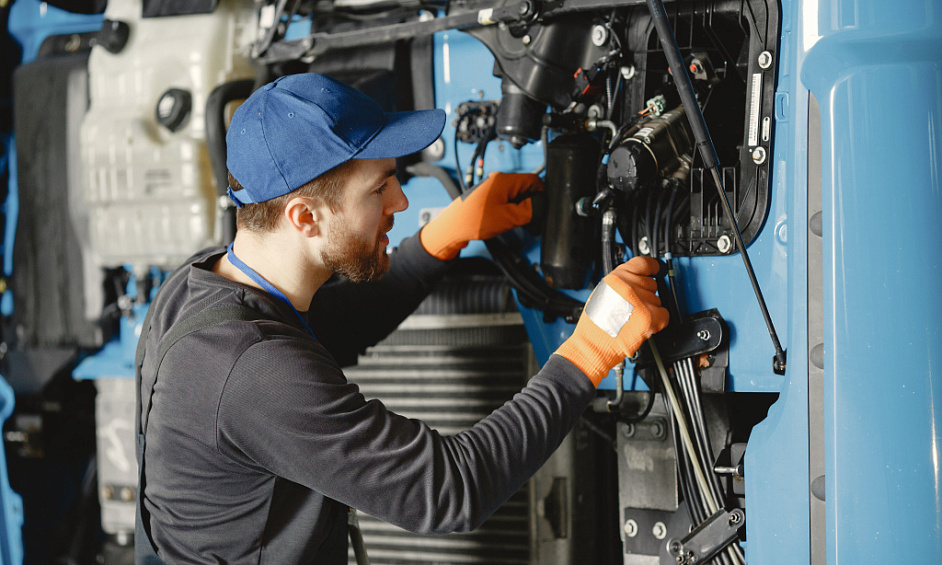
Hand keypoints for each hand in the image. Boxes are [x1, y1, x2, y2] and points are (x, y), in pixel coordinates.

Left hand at [420, 172, 543, 259]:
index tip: (544, 207)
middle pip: (525, 188)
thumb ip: (530, 210)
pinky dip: (509, 210)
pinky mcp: (487, 198)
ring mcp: (492, 189)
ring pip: (515, 195)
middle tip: (529, 219)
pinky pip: (505, 200)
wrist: (453, 228)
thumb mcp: (509, 217)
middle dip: (530, 203)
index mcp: (504, 180)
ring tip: (514, 222)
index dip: (542, 194)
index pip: (534, 180)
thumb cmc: (474, 220)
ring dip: (519, 208)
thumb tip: (540, 205)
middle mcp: (498, 181)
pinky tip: (505, 222)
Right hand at [555, 257, 669, 386]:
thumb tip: (637, 279)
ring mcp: (641, 302)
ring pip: (657, 300)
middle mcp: (629, 287)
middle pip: (652, 283)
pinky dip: (657, 320)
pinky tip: (642, 323)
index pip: (644, 264)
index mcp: (616, 278)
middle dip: (645, 294)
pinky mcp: (650, 318)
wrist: (593, 344)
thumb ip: (621, 283)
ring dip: (649, 308)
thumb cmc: (594, 324)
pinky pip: (664, 314)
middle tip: (632, 306)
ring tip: (633, 317)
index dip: (653, 267)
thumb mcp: (602, 292)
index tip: (657, 269)